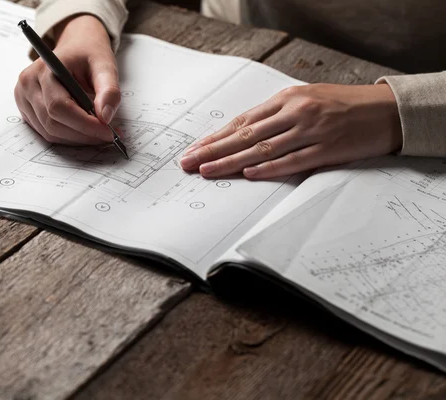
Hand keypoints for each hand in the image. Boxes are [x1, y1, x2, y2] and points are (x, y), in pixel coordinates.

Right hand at [14, 15, 119, 144]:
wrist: (76, 46)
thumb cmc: (88, 54)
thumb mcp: (105, 65)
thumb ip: (109, 90)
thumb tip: (105, 117)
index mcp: (44, 69)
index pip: (59, 107)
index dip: (85, 125)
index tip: (108, 133)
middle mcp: (28, 84)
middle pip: (53, 123)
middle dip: (83, 134)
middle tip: (107, 135)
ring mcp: (23, 98)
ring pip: (49, 132)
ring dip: (76, 138)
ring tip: (98, 132)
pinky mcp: (27, 109)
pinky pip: (46, 132)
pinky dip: (67, 136)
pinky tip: (83, 130)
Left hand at [180, 84, 402, 178]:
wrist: (387, 110)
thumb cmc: (345, 105)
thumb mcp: (308, 100)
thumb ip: (278, 116)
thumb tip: (246, 135)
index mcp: (288, 99)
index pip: (242, 121)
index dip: (216, 137)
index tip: (195, 149)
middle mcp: (295, 112)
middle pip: (245, 135)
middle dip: (213, 150)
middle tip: (189, 162)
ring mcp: (311, 131)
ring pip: (262, 149)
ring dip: (231, 162)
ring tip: (207, 171)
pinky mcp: (327, 149)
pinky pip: (293, 160)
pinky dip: (269, 168)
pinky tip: (249, 173)